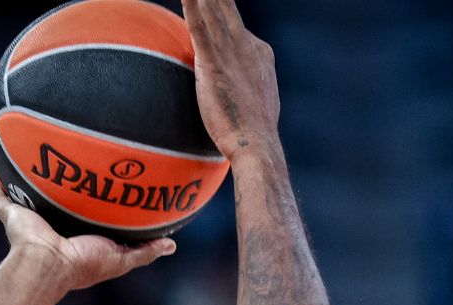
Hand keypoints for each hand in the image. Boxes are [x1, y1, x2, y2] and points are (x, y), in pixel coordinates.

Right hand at [0, 168, 173, 291]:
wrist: (48, 264)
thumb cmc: (84, 264)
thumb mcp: (121, 258)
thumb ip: (145, 251)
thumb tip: (172, 246)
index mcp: (73, 236)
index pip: (82, 215)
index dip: (88, 200)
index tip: (101, 182)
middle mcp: (51, 227)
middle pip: (53, 201)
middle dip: (57, 184)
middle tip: (67, 159)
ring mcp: (29, 221)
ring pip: (24, 195)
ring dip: (24, 178)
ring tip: (29, 153)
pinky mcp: (11, 216)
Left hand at [180, 0, 281, 161]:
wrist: (256, 142)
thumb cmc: (255, 131)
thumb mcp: (259, 100)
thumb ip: (249, 87)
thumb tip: (241, 93)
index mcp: (260, 53)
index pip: (237, 29)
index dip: (222, 18)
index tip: (211, 8)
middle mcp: (247, 46)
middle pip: (227, 12)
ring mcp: (231, 53)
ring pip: (213, 14)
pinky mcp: (213, 64)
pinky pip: (199, 29)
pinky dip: (192, 9)